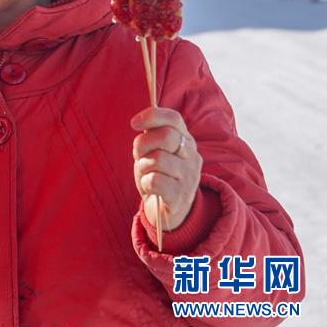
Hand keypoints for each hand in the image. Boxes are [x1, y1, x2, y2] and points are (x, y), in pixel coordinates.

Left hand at [131, 107, 201, 230]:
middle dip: (143, 144)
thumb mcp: (155, 151)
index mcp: (185, 140)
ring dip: (143, 166)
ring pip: (158, 159)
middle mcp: (192, 156)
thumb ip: (152, 136)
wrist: (169, 211)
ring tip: (146, 173)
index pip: (174, 118)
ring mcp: (189, 177)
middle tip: (139, 155)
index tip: (134, 124)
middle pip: (166, 136)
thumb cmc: (158, 175)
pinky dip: (145, 183)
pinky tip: (150, 188)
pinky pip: (155, 181)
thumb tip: (140, 122)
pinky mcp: (181, 196)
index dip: (152, 116)